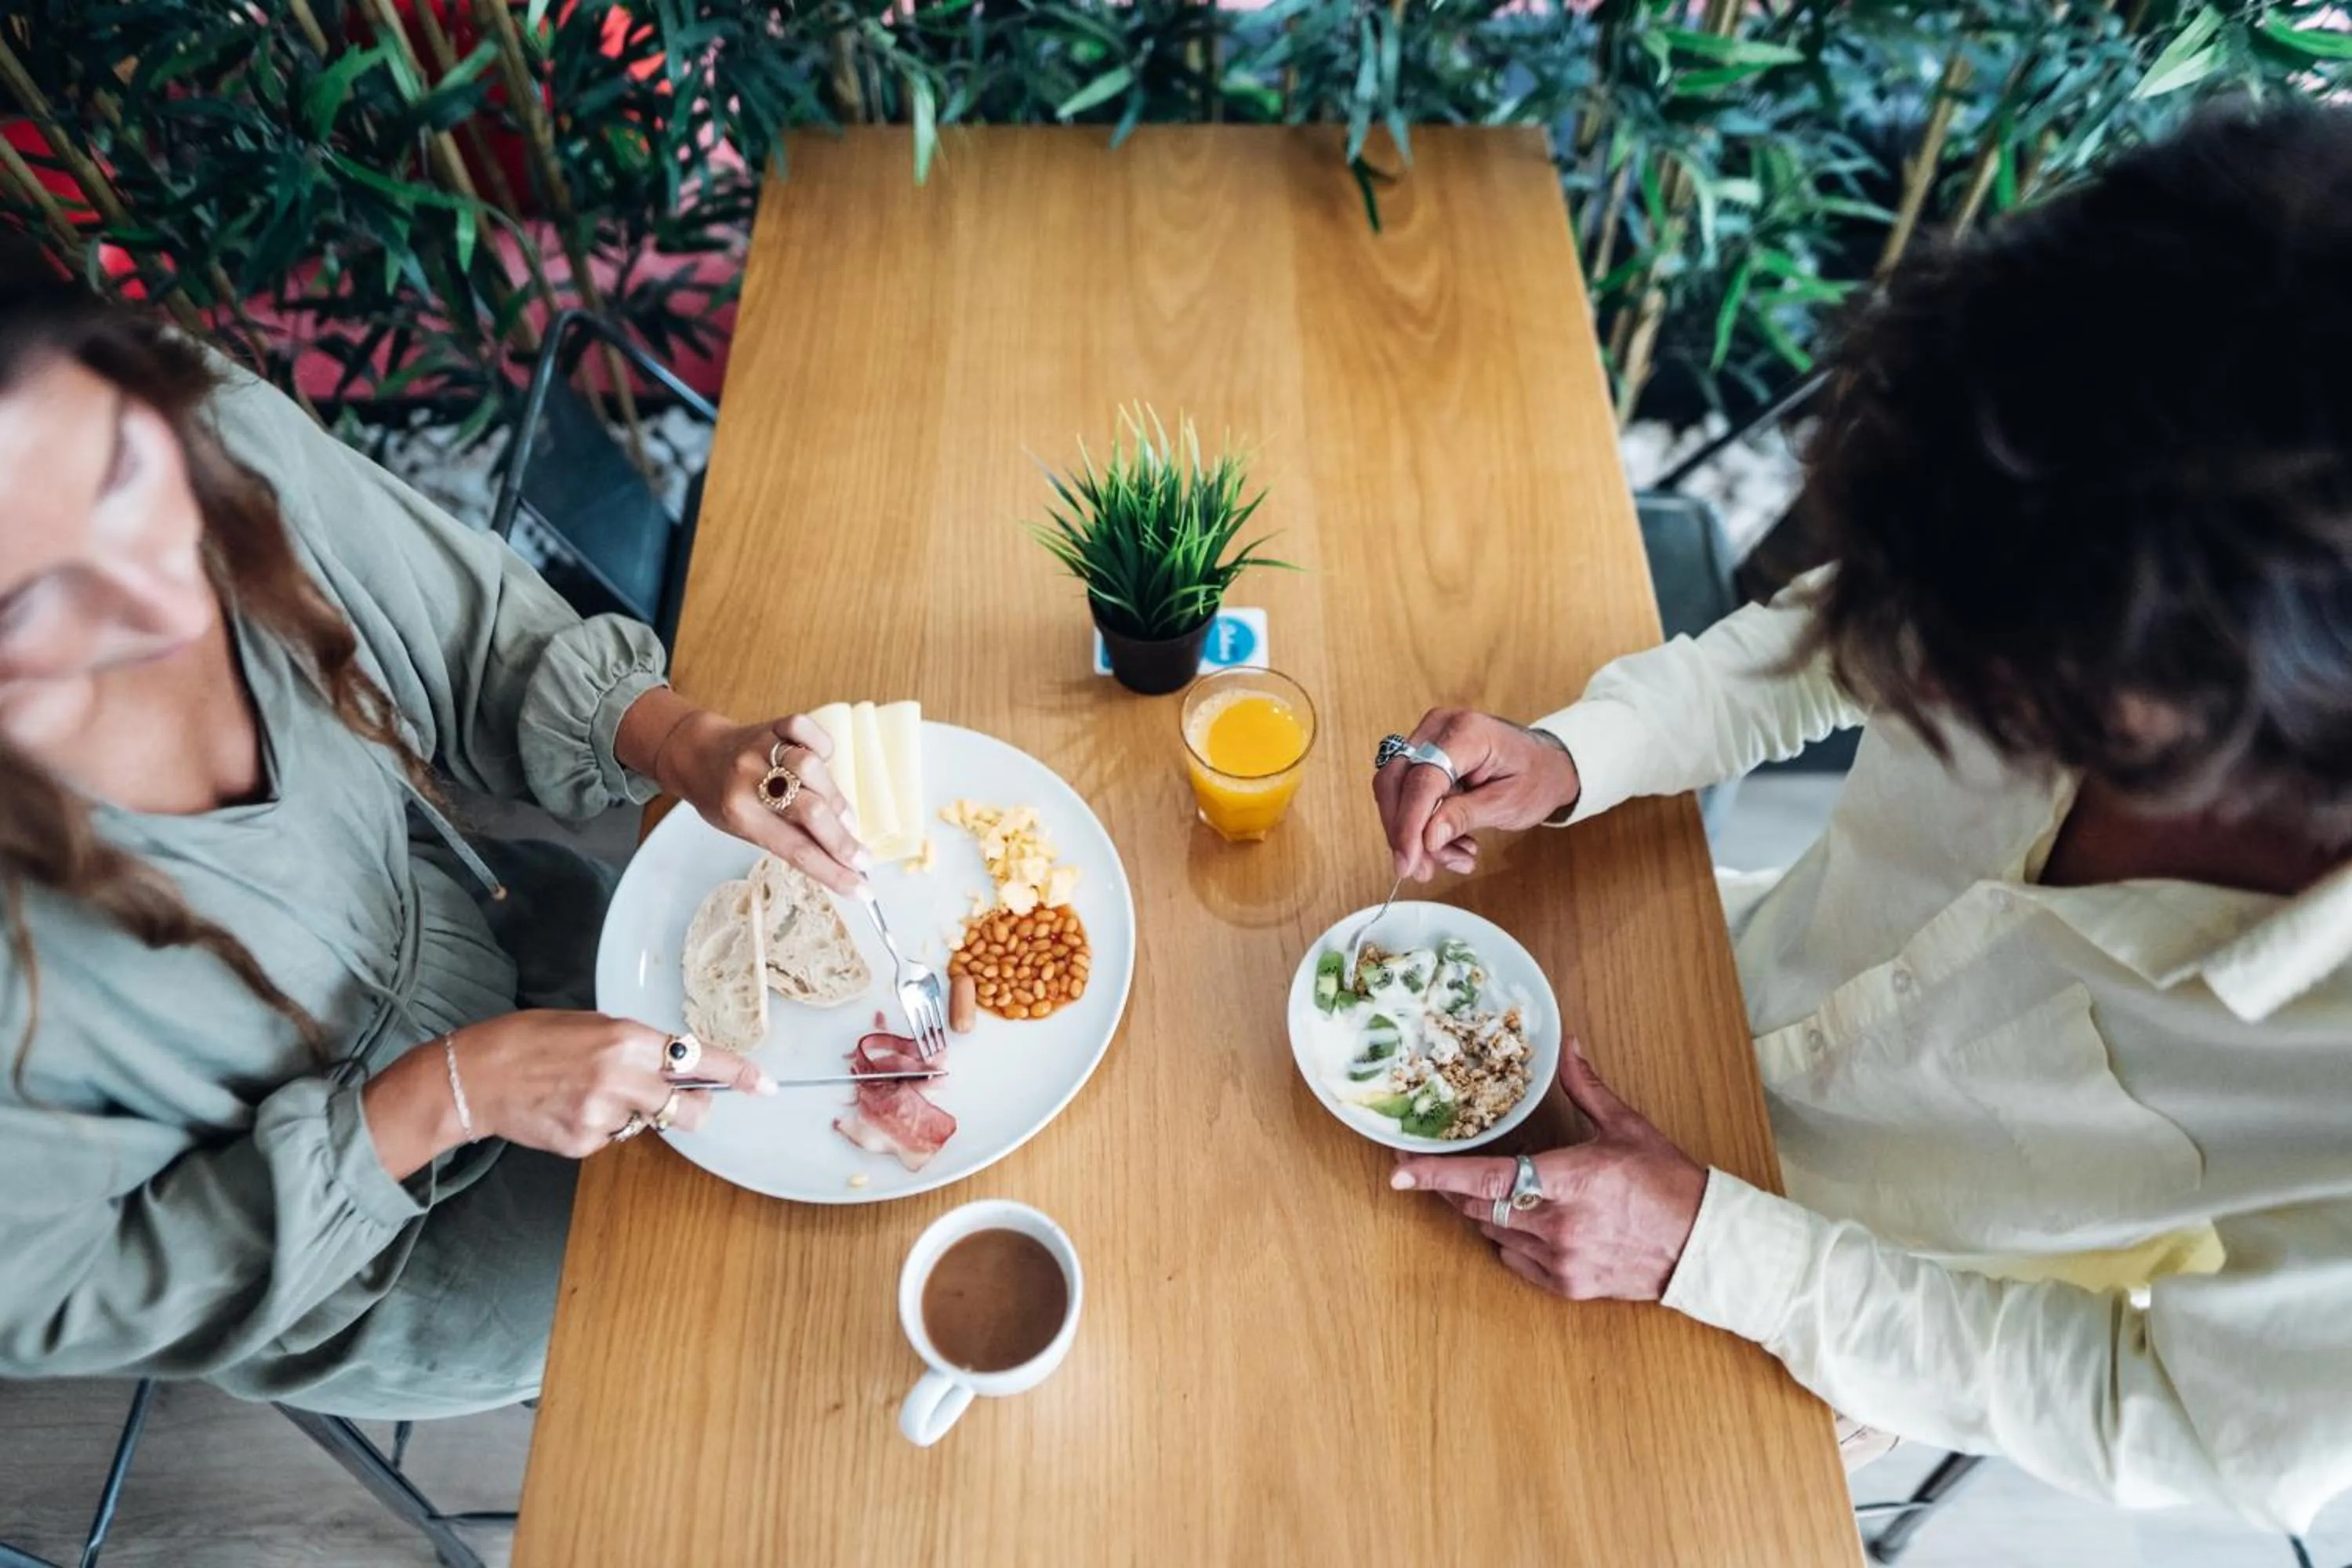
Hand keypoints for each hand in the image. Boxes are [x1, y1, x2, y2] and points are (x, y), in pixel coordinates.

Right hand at [362, 1011, 772, 1176]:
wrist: (477, 1074)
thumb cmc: (534, 1039)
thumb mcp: (594, 1026)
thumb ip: (639, 1046)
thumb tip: (680, 1061)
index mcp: (627, 1040)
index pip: (697, 1059)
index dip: (737, 1073)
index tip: (765, 1084)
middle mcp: (621, 1078)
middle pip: (688, 1108)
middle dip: (693, 1107)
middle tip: (679, 1099)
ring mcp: (603, 1115)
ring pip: (649, 1124)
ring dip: (635, 1113)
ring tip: (590, 1092)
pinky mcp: (584, 1143)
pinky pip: (615, 1139)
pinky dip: (603, 1127)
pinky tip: (572, 1109)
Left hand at [655, 710, 866, 893]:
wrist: (694, 754)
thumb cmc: (724, 798)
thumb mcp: (746, 828)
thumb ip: (790, 837)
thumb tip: (840, 861)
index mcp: (740, 815)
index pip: (796, 850)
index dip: (833, 872)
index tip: (862, 890)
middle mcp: (749, 781)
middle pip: (810, 812)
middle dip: (843, 841)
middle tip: (862, 859)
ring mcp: (762, 750)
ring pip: (812, 769)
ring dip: (836, 798)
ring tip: (842, 816)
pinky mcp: (773, 726)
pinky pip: (806, 731)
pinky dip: (822, 746)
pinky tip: (824, 763)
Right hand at [1373, 709, 1580, 881]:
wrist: (1545, 762)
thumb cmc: (1535, 776)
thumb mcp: (1509, 803)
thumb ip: (1465, 816)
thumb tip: (1428, 838)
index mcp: (1467, 732)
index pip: (1422, 779)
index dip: (1409, 824)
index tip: (1407, 862)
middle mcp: (1439, 727)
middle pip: (1396, 781)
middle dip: (1404, 832)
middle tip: (1421, 870)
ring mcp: (1427, 738)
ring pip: (1395, 791)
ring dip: (1414, 834)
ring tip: (1455, 857)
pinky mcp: (1423, 755)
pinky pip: (1406, 794)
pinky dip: (1421, 826)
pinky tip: (1451, 844)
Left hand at [1390, 1038, 1705, 1301]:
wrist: (1704, 1246)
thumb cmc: (1668, 1184)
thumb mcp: (1626, 1127)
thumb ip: (1585, 1087)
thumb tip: (1566, 1044)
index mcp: (1569, 1179)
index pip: (1485, 1178)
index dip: (1435, 1174)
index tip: (1398, 1170)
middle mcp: (1558, 1224)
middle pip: (1477, 1207)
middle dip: (1453, 1187)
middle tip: (1440, 1168)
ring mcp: (1561, 1260)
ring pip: (1494, 1232)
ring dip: (1486, 1210)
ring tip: (1503, 1187)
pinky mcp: (1567, 1286)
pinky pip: (1515, 1260)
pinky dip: (1512, 1239)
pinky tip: (1530, 1220)